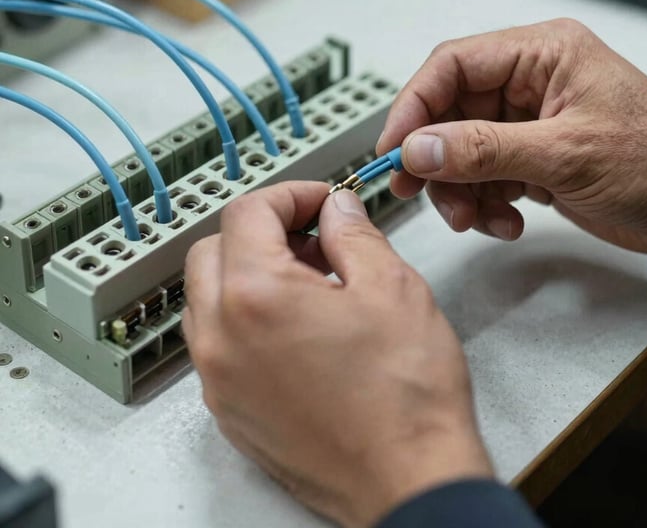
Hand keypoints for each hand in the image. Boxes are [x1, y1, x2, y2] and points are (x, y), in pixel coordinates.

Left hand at [183, 182, 492, 527]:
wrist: (409, 481)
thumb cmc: (406, 397)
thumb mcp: (392, 286)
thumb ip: (353, 233)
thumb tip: (336, 210)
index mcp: (256, 297)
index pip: (247, 213)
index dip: (290, 194)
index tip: (320, 201)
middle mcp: (223, 339)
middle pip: (214, 250)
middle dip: (261, 231)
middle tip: (312, 236)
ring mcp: (220, 380)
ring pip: (208, 298)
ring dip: (248, 273)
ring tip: (309, 281)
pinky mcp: (231, 411)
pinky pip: (219, 344)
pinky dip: (246, 318)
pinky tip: (299, 326)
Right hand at [378, 19, 646, 261]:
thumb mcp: (565, 153)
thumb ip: (484, 149)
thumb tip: (420, 147)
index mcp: (541, 55)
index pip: (453, 66)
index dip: (415, 105)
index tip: (393, 147)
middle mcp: (532, 83)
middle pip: (452, 112)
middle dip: (438, 158)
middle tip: (420, 191)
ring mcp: (532, 123)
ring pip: (464, 150)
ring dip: (461, 189)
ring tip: (475, 218)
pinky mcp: (535, 159)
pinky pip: (486, 177)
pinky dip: (485, 204)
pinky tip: (506, 222)